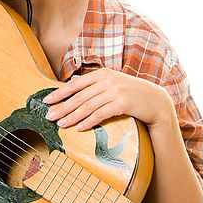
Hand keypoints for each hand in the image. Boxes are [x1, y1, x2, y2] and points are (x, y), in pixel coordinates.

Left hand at [43, 68, 172, 130]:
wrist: (155, 101)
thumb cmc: (131, 93)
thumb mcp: (112, 83)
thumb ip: (94, 84)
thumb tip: (73, 84)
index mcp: (102, 74)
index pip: (76, 84)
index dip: (60, 93)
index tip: (47, 101)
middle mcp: (107, 80)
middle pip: (79, 96)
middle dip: (62, 107)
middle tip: (49, 116)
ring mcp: (115, 91)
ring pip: (88, 106)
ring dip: (72, 116)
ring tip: (61, 124)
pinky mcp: (122, 103)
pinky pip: (101, 114)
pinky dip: (89, 121)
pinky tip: (80, 128)